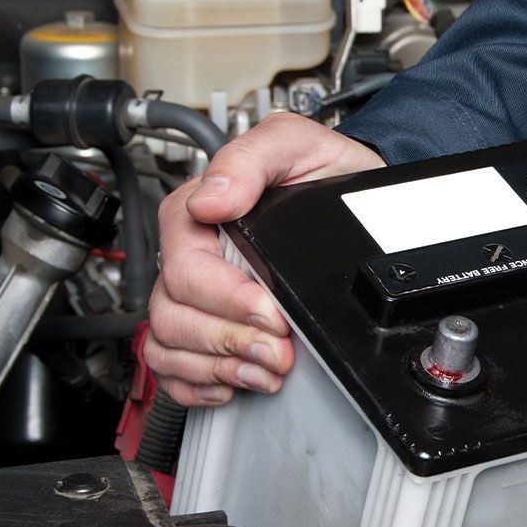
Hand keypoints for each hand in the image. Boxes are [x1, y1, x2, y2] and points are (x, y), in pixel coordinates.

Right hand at [146, 113, 384, 405]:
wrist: (357, 194)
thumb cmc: (324, 169)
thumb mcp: (296, 143)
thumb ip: (251, 159)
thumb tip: (213, 199)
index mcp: (198, 211)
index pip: (185, 268)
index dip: (227, 299)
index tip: (271, 313)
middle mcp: (193, 254)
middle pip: (174, 314)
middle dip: (229, 340)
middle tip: (278, 350)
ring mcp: (197, 292)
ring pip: (169, 344)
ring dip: (219, 367)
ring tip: (266, 370)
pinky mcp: (210, 322)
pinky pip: (173, 366)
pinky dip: (198, 383)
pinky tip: (233, 381)